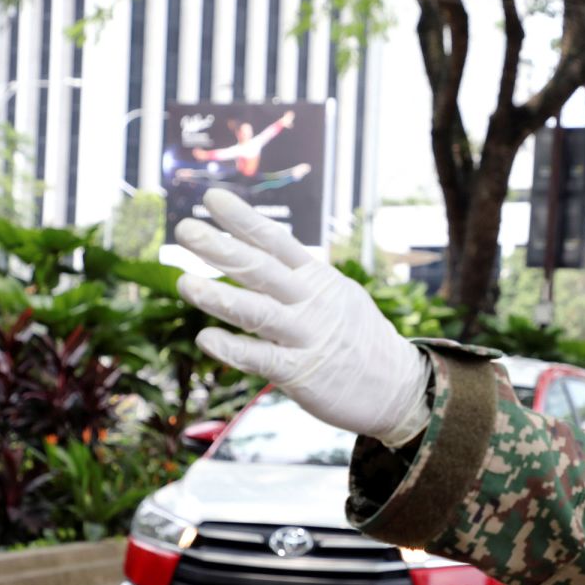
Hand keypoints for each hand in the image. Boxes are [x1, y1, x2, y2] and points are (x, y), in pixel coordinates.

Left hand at [176, 190, 431, 446]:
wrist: (399, 387)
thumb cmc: (360, 340)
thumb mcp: (339, 297)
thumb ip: (301, 279)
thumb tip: (263, 254)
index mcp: (319, 280)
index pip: (277, 242)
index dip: (244, 220)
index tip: (212, 197)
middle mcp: (312, 302)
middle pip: (263, 270)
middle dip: (223, 248)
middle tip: (185, 229)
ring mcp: (308, 337)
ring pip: (258, 312)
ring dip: (219, 297)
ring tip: (184, 282)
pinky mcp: (303, 373)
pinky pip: (262, 359)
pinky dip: (233, 349)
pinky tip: (205, 339)